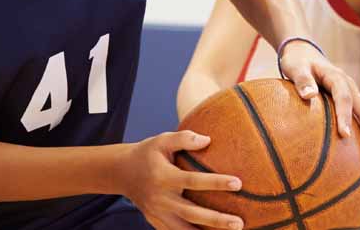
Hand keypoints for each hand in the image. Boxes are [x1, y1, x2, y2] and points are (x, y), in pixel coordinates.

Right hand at [119, 131, 244, 229]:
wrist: (121, 172)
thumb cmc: (147, 153)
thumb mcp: (161, 140)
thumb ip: (184, 138)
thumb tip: (208, 140)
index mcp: (163, 176)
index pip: (193, 181)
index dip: (215, 182)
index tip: (238, 183)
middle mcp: (160, 198)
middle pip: (191, 212)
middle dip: (216, 220)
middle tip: (239, 223)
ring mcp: (157, 212)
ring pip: (183, 229)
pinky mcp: (155, 221)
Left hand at [279, 40, 359, 161]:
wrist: (305, 54)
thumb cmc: (298, 62)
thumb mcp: (296, 67)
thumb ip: (302, 80)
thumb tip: (309, 96)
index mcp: (337, 78)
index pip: (343, 97)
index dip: (345, 115)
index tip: (345, 135)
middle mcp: (350, 87)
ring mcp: (354, 96)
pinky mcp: (352, 104)